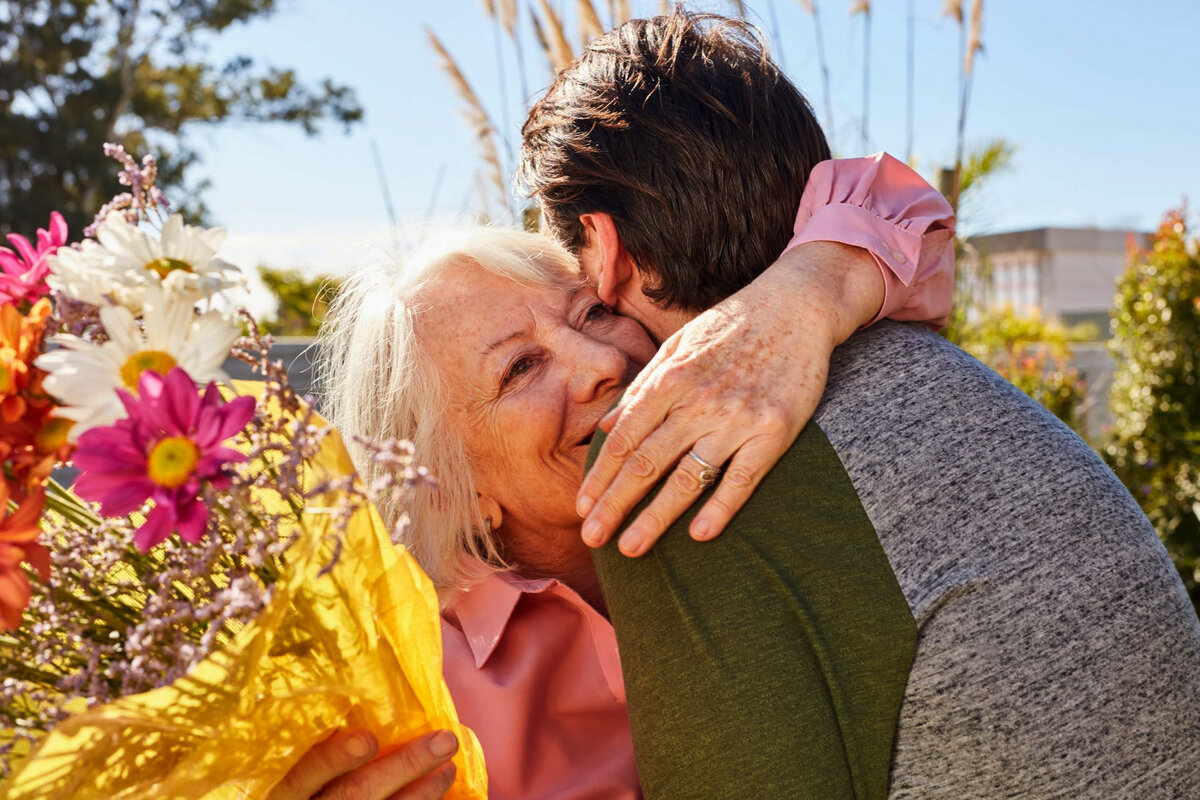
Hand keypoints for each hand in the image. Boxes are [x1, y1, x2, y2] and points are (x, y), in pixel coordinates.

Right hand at [269, 729, 457, 799]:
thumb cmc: (294, 777)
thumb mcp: (289, 760)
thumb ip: (310, 736)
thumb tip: (349, 685)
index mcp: (283, 787)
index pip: (303, 772)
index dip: (334, 758)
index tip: (367, 740)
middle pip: (354, 794)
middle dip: (403, 767)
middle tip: (444, 741)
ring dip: (422, 792)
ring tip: (449, 767)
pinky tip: (442, 794)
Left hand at [577, 241, 883, 555]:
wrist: (798, 305)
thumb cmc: (733, 325)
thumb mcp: (678, 344)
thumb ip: (643, 385)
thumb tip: (608, 425)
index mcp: (671, 378)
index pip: (624, 438)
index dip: (599, 475)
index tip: (582, 506)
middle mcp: (699, 400)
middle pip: (646, 463)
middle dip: (614, 504)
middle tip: (592, 538)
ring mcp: (738, 418)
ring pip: (687, 478)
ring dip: (655, 517)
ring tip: (631, 549)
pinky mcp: (775, 431)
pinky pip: (743, 479)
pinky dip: (720, 508)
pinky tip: (698, 535)